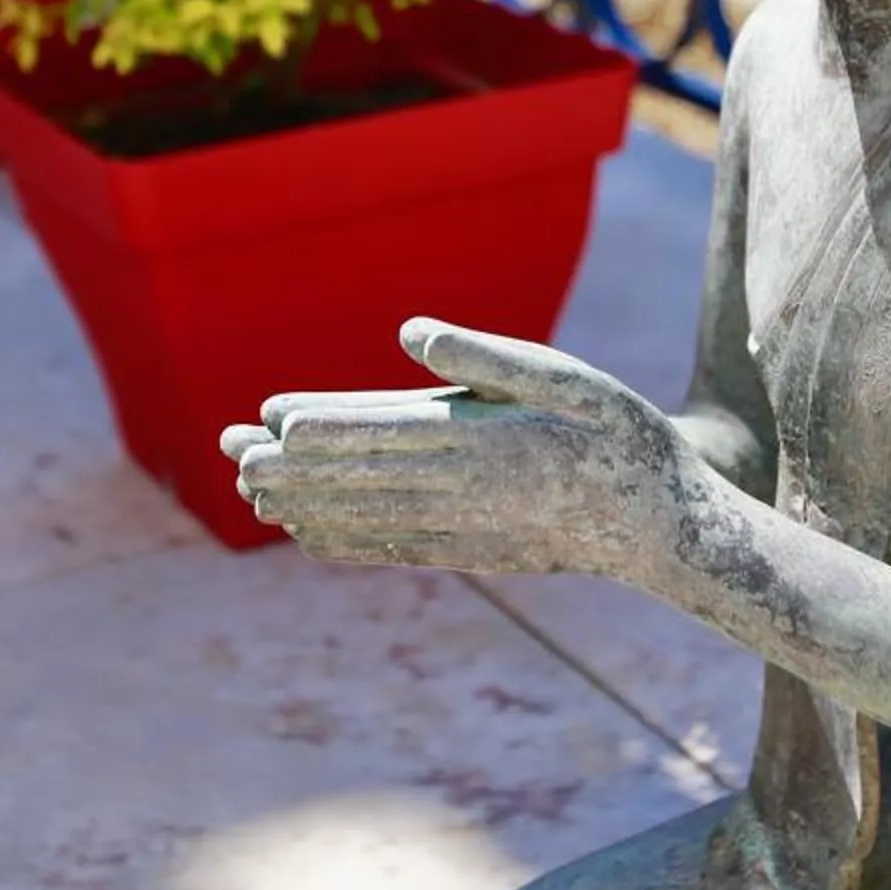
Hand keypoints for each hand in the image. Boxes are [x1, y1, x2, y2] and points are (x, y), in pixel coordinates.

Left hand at [219, 317, 704, 583]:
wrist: (661, 529)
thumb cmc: (619, 436)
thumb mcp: (568, 379)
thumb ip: (486, 357)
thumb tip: (409, 334)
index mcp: (482, 442)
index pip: (385, 433)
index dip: (323, 427)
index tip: (269, 421)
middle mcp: (461, 493)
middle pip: (359, 477)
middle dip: (291, 465)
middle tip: (230, 451)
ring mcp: (460, 531)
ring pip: (364, 516)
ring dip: (303, 501)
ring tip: (249, 486)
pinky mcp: (465, 554)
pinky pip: (389, 547)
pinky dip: (342, 538)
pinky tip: (306, 532)